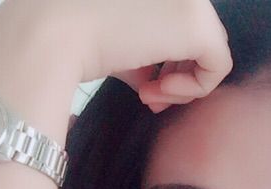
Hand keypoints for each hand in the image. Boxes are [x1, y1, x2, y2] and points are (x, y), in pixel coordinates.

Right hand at [3, 0, 232, 112]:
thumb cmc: (71, 36)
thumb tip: (150, 79)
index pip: (176, 24)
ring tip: (151, 96)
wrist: (53, 32)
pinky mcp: (197, 24)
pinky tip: (161, 93)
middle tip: (150, 96)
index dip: (166, 60)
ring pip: (208, 48)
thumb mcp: (116, 43)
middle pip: (195, 35)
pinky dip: (194, 89)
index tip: (144, 84)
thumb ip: (140, 54)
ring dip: (182, 82)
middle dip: (175, 73)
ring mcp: (191, 0)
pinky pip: (218, 65)